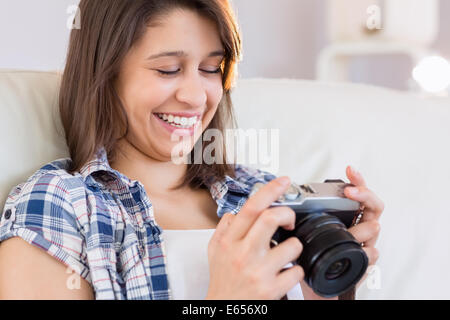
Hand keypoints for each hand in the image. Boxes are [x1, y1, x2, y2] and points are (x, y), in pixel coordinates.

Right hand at [206, 176, 304, 299]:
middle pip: (270, 218)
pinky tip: (286, 272)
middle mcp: (243, 254)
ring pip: (291, 245)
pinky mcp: (271, 289)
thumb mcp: (214, 251)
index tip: (283, 181)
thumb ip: (224, 229)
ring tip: (286, 253)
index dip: (270, 190)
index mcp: (230, 241)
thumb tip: (235, 213)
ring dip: (294, 246)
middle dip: (287, 213)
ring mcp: (258, 271)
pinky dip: (296, 270)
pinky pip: (296, 271)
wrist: (224, 309)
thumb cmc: (222, 281)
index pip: (251, 208)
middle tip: (289, 220)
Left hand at [301, 166, 383, 299]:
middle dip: (364, 195)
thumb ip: (298, 213)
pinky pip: (372, 255)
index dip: (356, 179)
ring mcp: (364, 242)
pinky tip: (365, 250)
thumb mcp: (302, 229)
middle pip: (373, 205)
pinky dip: (369, 252)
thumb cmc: (310, 254)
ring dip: (366, 227)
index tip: (349, 170)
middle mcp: (359, 226)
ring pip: (374, 228)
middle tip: (351, 192)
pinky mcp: (364, 261)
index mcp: (346, 215)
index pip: (357, 192)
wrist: (313, 284)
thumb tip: (281, 196)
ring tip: (358, 228)